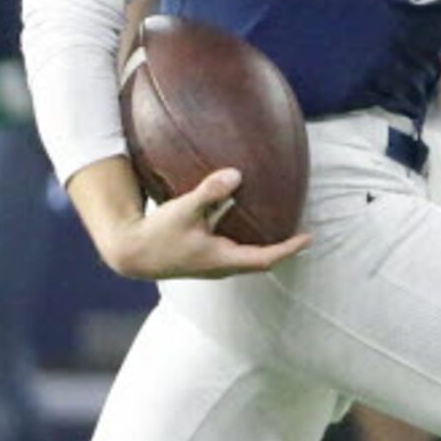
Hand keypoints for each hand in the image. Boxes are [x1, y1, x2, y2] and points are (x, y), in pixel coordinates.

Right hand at [91, 166, 308, 281]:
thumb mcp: (183, 210)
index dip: (288, 248)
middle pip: (260, 260)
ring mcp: (212, 264)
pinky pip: (233, 247)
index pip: (265, 259)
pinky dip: (245, 236)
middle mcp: (221, 266)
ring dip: (264, 242)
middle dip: (281, 246)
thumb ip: (209, 192)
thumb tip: (236, 174)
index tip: (308, 237)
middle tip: (301, 231)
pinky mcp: (204, 257)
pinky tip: (243, 216)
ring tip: (280, 223)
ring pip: (246, 254)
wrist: (132, 254)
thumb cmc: (157, 235)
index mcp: (221, 259)